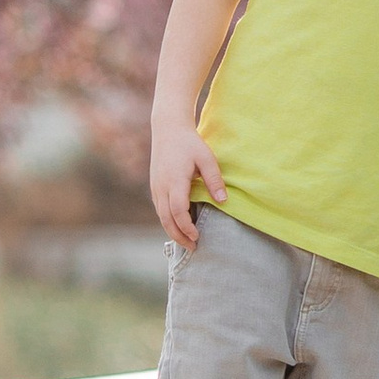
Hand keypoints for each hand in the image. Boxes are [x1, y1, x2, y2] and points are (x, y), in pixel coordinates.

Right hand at [149, 119, 224, 251]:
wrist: (168, 130)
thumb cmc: (190, 143)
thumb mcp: (206, 158)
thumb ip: (214, 179)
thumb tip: (223, 201)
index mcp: (174, 181)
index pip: (177, 211)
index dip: (186, 227)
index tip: (197, 236)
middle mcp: (161, 187)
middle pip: (166, 219)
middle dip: (179, 236)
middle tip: (194, 248)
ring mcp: (155, 188)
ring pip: (161, 217)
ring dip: (173, 232)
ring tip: (187, 242)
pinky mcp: (154, 188)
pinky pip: (159, 210)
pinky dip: (168, 222)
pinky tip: (179, 227)